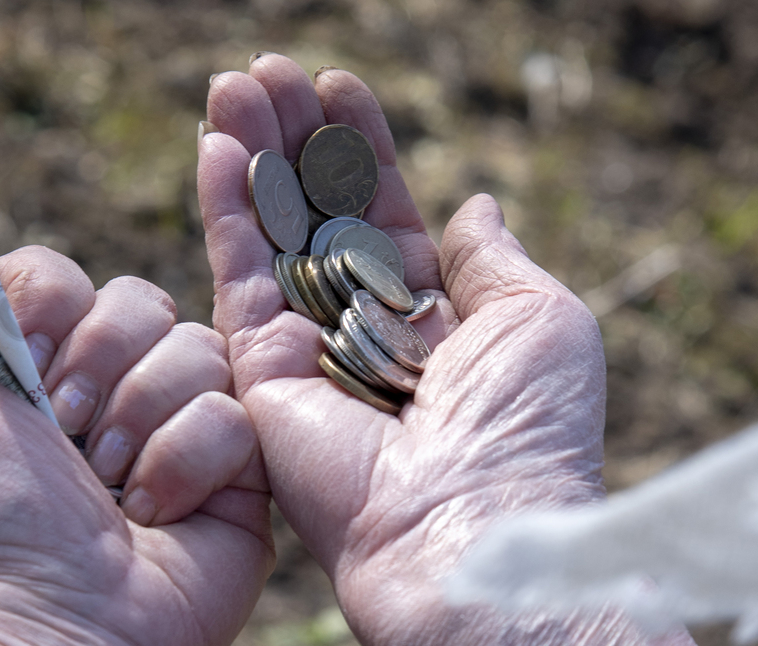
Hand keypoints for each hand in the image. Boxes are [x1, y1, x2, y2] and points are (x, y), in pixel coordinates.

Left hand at [0, 235, 272, 644]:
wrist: (50, 617)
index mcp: (44, 365)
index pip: (68, 277)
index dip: (50, 313)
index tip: (24, 378)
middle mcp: (115, 385)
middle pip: (138, 300)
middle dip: (98, 369)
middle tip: (69, 437)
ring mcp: (180, 421)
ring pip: (195, 347)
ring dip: (141, 422)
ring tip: (111, 488)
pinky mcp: (238, 465)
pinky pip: (234, 411)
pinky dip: (185, 464)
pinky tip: (155, 512)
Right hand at [199, 54, 692, 644]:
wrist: (471, 529)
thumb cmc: (529, 427)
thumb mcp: (543, 319)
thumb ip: (493, 257)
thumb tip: (475, 200)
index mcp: (437, 318)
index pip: (387, 212)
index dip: (363, 147)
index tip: (338, 85)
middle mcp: (367, 330)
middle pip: (319, 215)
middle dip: (294, 141)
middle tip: (266, 70)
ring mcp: (309, 352)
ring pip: (271, 236)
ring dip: (250, 158)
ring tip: (232, 84)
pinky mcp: (259, 375)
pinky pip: (237, 278)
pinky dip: (224, 211)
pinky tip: (214, 145)